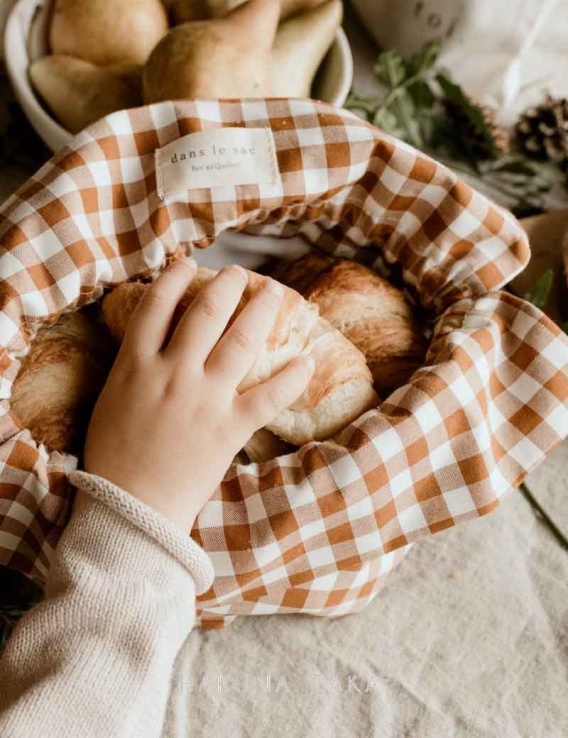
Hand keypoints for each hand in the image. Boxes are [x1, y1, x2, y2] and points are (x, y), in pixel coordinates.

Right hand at [83, 257, 314, 529]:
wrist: (131, 508)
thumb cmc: (114, 456)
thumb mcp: (112, 399)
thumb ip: (135, 366)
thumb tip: (155, 340)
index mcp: (136, 364)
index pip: (157, 304)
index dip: (175, 276)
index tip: (190, 263)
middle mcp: (172, 372)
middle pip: (206, 312)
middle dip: (227, 284)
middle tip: (241, 273)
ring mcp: (204, 398)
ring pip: (241, 340)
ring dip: (261, 310)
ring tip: (273, 291)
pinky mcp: (229, 427)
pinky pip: (269, 395)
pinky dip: (293, 377)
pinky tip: (308, 360)